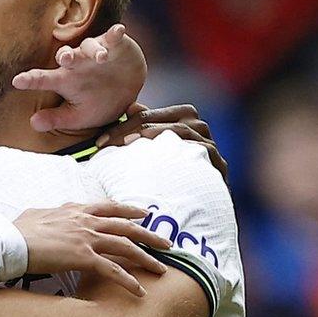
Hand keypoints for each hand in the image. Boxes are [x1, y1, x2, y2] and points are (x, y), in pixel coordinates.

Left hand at [12, 24, 147, 133]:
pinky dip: (115, 34)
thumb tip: (33, 123)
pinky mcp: (114, 46)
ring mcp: (95, 53)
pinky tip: (118, 30)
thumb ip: (56, 118)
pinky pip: (113, 38)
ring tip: (101, 57)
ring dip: (95, 50)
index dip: (31, 80)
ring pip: (90, 47)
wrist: (126, 89)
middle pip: (67, 56)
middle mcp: (77, 63)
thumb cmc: (97, 102)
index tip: (17, 81)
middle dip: (66, 55)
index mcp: (65, 80)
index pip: (44, 79)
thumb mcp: (77, 116)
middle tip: (64, 58)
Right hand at [14, 200, 168, 294]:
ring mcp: (86, 238)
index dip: (128, 209)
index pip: (108, 207)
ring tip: (161, 269)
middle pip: (125, 225)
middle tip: (166, 243)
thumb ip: (47, 216)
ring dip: (146, 258)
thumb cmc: (16, 231)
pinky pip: (113, 270)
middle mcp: (85, 220)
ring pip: (125, 246)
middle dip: (149, 234)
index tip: (143, 212)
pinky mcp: (83, 257)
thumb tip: (43, 219)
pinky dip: (128, 281)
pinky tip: (140, 291)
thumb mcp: (34, 216)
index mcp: (74, 209)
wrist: (9, 241)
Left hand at [96, 103, 227, 177]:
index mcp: (182, 118)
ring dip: (152, 137)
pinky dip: (179, 152)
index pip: (147, 116)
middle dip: (132, 130)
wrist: (202, 209)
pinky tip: (158, 161)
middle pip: (162, 122)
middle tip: (107, 146)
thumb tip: (131, 107)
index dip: (121, 127)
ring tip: (126, 149)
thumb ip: (144, 127)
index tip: (98, 144)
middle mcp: (198, 127)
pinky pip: (200, 151)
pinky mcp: (219, 164)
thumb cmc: (171, 178)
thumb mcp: (153, 152)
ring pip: (180, 132)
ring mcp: (209, 144)